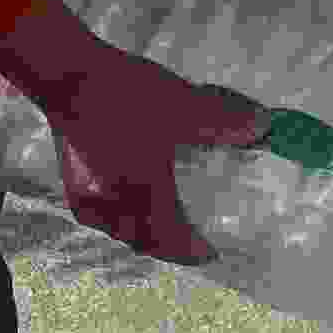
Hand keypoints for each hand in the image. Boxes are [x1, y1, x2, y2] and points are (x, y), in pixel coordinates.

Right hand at [43, 43, 269, 264]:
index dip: (192, 251)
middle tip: (192, 239)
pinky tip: (131, 198)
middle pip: (143, 240)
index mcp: (140, 199)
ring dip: (145, 230)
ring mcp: (86, 198)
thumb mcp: (185, 106)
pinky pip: (104, 213)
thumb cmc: (128, 97)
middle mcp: (110, 209)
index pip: (170, 241)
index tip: (212, 254)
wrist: (69, 78)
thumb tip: (263, 127)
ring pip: (121, 229)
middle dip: (169, 244)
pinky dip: (123, 214)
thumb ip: (225, 121)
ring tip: (166, 220)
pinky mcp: (73, 182)